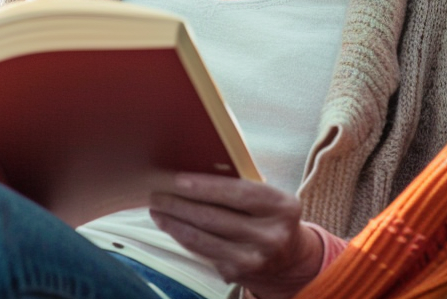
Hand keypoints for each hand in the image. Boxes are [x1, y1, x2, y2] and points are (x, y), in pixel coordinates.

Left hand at [149, 174, 324, 298]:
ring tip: (157, 209)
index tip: (178, 180)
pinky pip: (202, 252)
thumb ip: (241, 186)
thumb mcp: (267, 198)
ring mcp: (255, 258)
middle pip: (214, 217)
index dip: (205, 187)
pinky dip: (182, 237)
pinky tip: (171, 226)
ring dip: (174, 222)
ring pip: (203, 238)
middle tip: (156, 194)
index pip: (238, 193)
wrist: (290, 260)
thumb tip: (192, 173)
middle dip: (179, 204)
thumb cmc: (268, 216)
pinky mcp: (238, 273)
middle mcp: (271, 235)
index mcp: (282, 206)